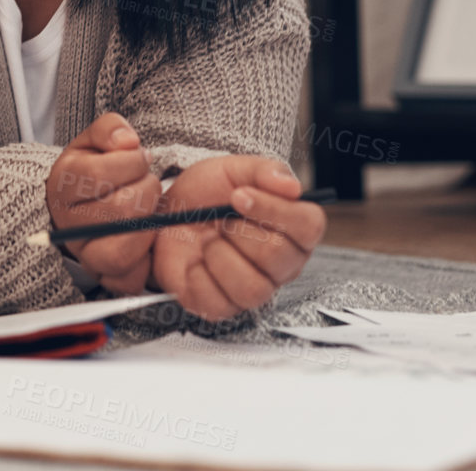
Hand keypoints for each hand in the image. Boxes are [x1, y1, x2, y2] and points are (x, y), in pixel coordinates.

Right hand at [45, 112, 161, 293]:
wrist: (74, 206)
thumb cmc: (89, 173)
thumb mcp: (93, 142)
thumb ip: (109, 129)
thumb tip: (127, 141)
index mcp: (61, 186)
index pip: (99, 174)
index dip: (132, 161)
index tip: (138, 158)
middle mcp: (67, 225)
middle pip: (119, 212)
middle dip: (147, 190)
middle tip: (148, 183)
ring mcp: (84, 255)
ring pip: (120, 253)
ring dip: (148, 227)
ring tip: (151, 211)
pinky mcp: (103, 278)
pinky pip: (128, 281)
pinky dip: (145, 262)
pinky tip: (146, 237)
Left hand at [150, 156, 325, 321]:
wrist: (166, 213)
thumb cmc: (207, 194)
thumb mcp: (233, 170)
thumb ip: (264, 171)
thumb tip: (293, 187)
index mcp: (294, 229)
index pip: (309, 225)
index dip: (276, 210)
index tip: (240, 195)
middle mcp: (282, 264)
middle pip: (278, 256)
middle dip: (239, 230)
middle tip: (219, 218)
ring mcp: (254, 288)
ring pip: (253, 287)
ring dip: (220, 256)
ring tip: (207, 239)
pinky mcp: (222, 306)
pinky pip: (220, 304)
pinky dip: (199, 277)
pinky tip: (194, 260)